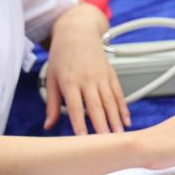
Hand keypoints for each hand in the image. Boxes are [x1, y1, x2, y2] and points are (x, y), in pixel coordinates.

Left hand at [45, 4, 129, 133]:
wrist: (77, 31)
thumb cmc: (62, 55)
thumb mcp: (51, 78)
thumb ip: (51, 103)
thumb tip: (48, 125)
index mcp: (69, 81)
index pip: (74, 107)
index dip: (79, 123)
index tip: (83, 139)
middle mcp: (87, 79)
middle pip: (96, 106)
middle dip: (102, 125)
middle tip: (108, 143)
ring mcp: (101, 76)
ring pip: (110, 101)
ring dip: (115, 120)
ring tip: (120, 136)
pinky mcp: (111, 74)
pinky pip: (119, 93)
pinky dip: (123, 108)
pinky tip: (126, 121)